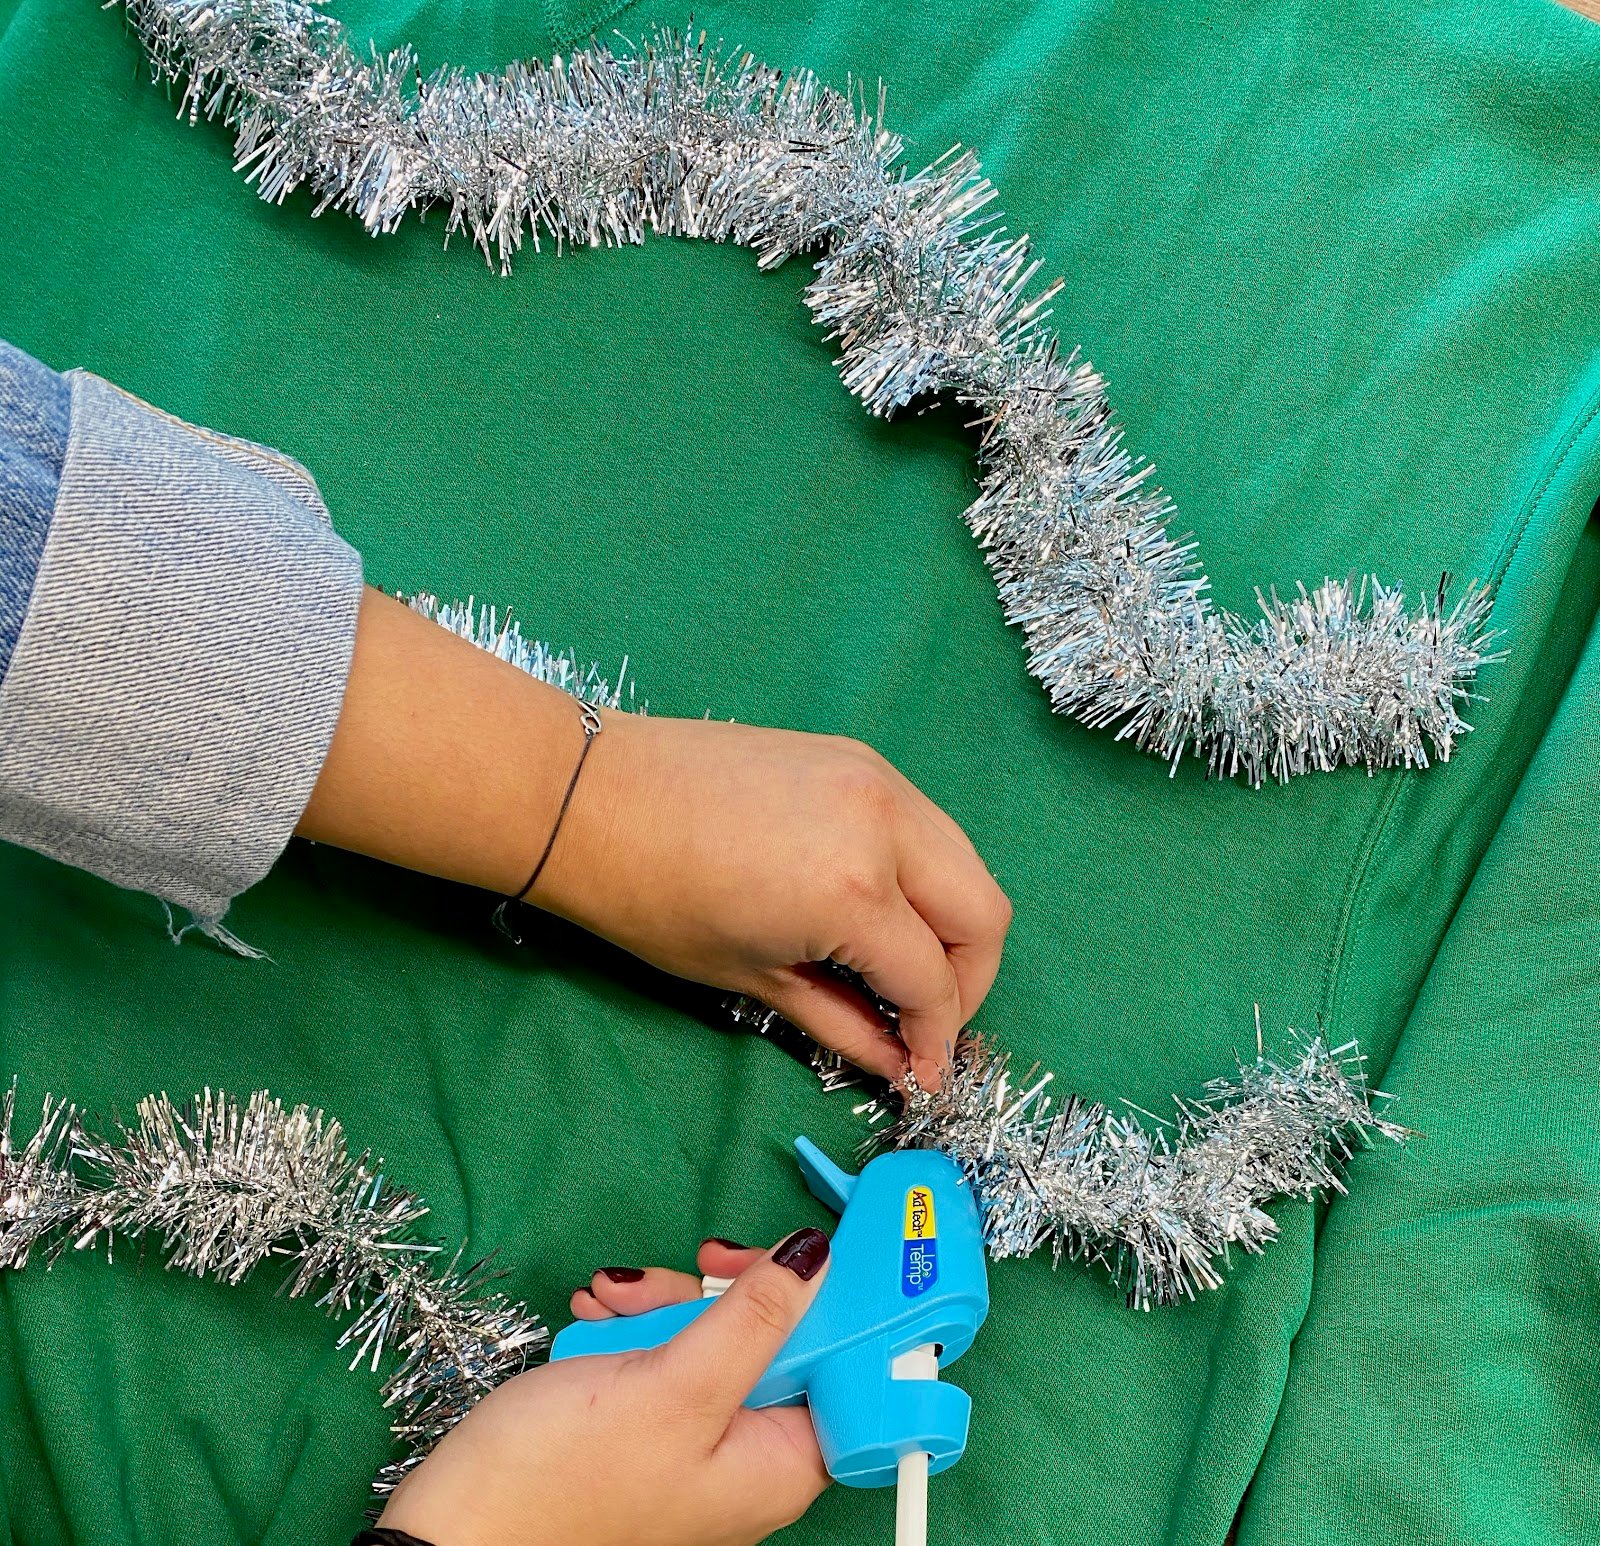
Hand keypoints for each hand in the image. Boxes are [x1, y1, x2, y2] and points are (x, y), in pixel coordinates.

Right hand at [376, 1232, 831, 1545]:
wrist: (455, 1529)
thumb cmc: (566, 1475)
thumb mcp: (674, 1385)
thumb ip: (754, 1319)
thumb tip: (817, 1256)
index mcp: (780, 1464)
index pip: (850, 1371)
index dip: (835, 1307)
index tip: (809, 1251)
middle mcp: (749, 1456)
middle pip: (778, 1340)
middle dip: (728, 1293)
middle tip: (694, 1268)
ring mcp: (697, 1438)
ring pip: (716, 1336)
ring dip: (667, 1301)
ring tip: (612, 1297)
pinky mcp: (649, 1421)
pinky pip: (667, 1353)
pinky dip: (636, 1323)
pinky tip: (598, 1310)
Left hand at [537, 713, 1011, 1087]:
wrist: (588, 797)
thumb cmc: (652, 900)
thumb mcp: (750, 977)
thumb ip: (840, 1022)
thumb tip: (898, 1063)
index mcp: (853, 891)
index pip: (932, 980)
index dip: (936, 1040)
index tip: (924, 1074)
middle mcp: (885, 825)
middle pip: (984, 913)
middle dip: (967, 981)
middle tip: (924, 1020)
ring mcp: (878, 778)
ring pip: (965, 861)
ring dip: (952, 923)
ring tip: (903, 966)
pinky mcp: (859, 756)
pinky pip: (926, 825)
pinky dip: (923, 874)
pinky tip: (878, 906)